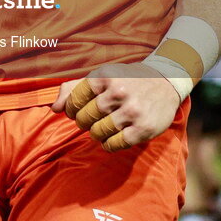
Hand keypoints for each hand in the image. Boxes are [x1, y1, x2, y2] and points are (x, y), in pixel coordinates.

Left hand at [51, 61, 180, 151]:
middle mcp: (118, 92)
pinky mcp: (143, 129)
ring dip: (96, 133)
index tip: (78, 110)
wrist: (166, 82)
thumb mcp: (103, 76)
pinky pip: (114, 145)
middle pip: (84, 119)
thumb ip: (74, 88)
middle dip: (84, 122)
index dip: (72, 109)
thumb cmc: (127, 80)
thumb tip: (54, 108)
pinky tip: (113, 137)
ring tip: (104, 127)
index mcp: (105, 76)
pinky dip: (108, 144)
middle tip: (93, 119)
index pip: (75, 100)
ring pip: (97, 133)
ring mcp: (131, 111)